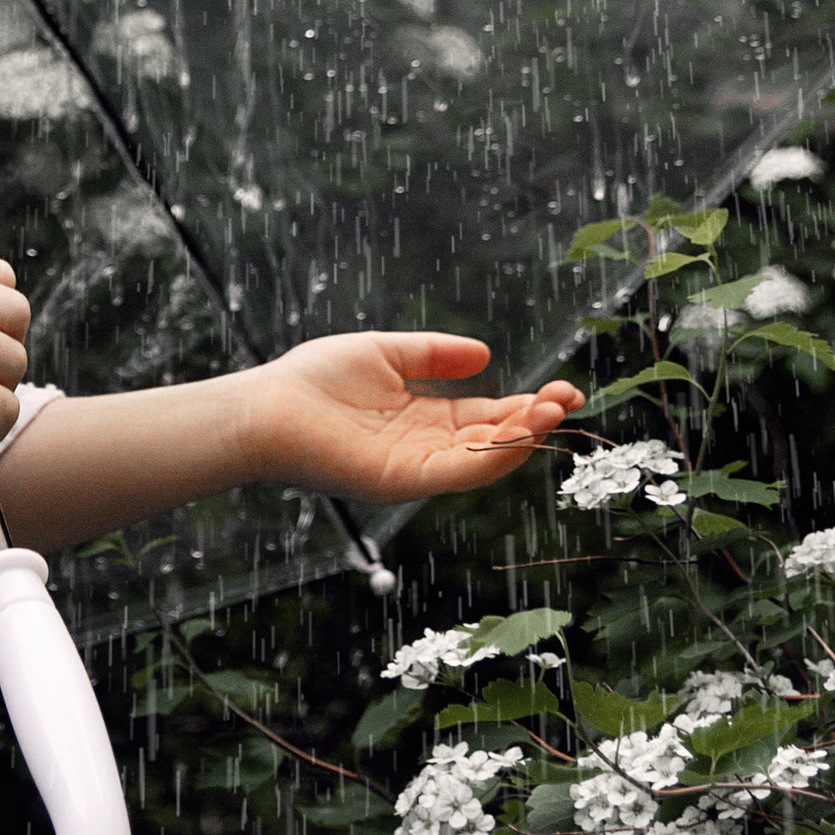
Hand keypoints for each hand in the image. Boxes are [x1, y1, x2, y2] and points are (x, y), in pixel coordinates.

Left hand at [235, 331, 582, 503]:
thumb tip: (484, 353)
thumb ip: (431, 354)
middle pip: (494, 438)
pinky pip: (456, 472)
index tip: (561, 388)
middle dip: (536, 421)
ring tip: (556, 408)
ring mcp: (416, 468)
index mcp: (423, 419)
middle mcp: (425, 448)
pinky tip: (519, 433)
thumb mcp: (383, 354)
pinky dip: (492, 456)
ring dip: (524, 437)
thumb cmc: (311, 382)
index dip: (525, 404)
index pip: (487, 416)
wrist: (263, 408)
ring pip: (483, 458)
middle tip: (571, 397)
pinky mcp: (401, 481)